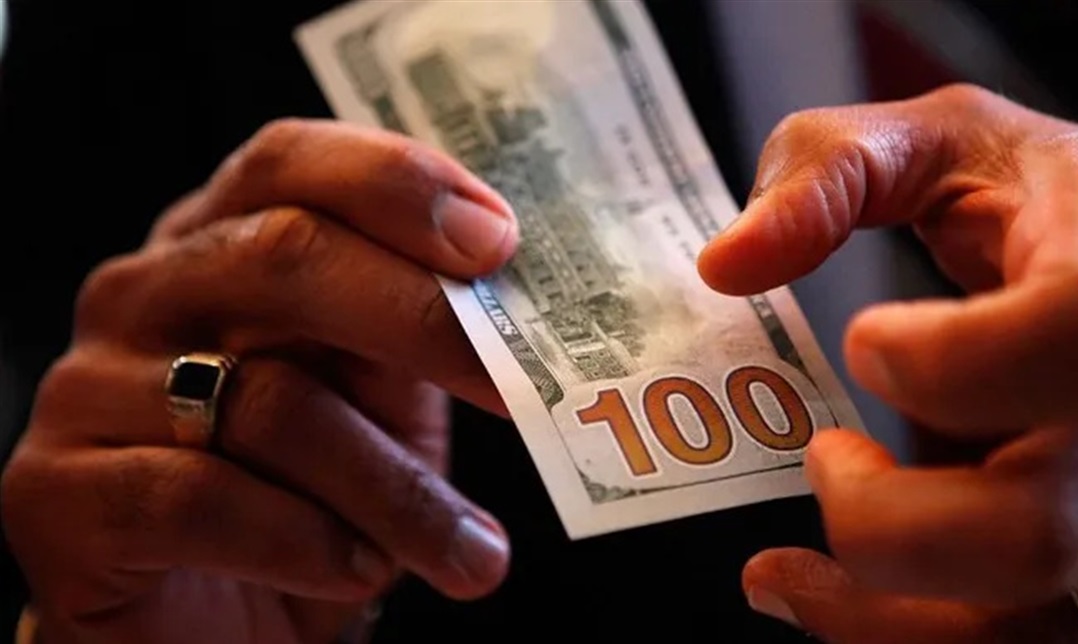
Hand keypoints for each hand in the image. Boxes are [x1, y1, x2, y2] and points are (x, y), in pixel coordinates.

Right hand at [1, 119, 519, 643]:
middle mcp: (144, 294)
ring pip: (269, 401)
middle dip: (420, 321)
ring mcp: (91, 389)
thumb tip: (524, 302)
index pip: (292, 163)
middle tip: (515, 392)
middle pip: (284, 256)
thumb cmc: (305, 494)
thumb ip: (418, 332)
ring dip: (396, 491)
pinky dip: (307, 542)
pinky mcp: (60, 494)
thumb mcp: (375, 396)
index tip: (497, 240)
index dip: (396, 185)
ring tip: (467, 549)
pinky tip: (359, 572)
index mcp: (222, 243)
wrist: (207, 623)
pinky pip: (202, 498)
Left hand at [698, 85, 1077, 642]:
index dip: (947, 367)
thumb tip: (727, 265)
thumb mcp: (957, 142)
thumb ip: (831, 174)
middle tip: (827, 469)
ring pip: (1046, 637)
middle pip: (1038, 535)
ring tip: (810, 573)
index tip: (865, 348)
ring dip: (890, 621)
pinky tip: (893, 606)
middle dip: (879, 533)